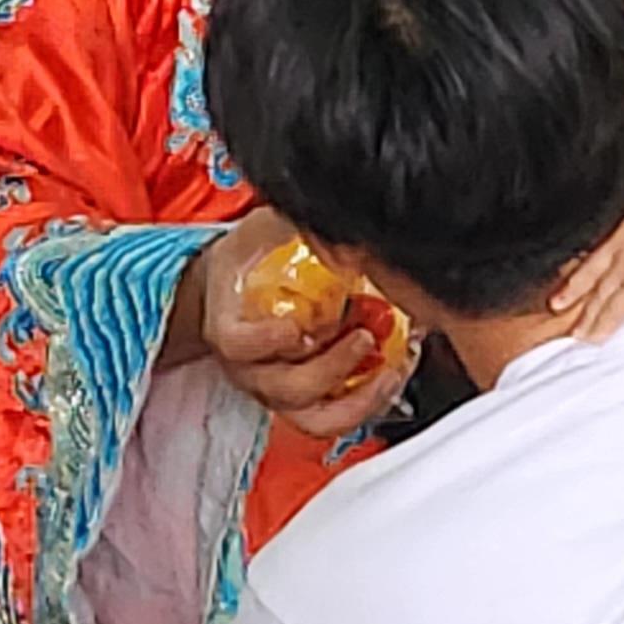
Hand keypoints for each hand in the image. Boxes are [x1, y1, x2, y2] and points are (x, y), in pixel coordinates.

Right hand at [194, 215, 409, 440]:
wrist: (233, 293)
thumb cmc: (247, 262)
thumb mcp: (260, 232)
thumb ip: (288, 224)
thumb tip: (328, 203)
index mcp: (230, 327)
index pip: (239, 344)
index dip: (267, 340)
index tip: (297, 326)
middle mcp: (251, 369)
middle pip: (287, 388)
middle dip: (333, 366)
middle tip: (365, 334)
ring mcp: (278, 390)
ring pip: (314, 417)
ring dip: (360, 397)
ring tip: (392, 366)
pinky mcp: (305, 402)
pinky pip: (335, 419)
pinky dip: (369, 403)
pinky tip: (393, 372)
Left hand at [550, 208, 623, 343]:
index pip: (604, 247)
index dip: (586, 266)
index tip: (573, 276)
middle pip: (594, 269)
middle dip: (573, 289)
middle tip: (556, 303)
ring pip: (601, 294)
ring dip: (586, 315)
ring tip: (577, 331)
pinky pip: (612, 313)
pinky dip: (600, 327)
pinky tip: (592, 338)